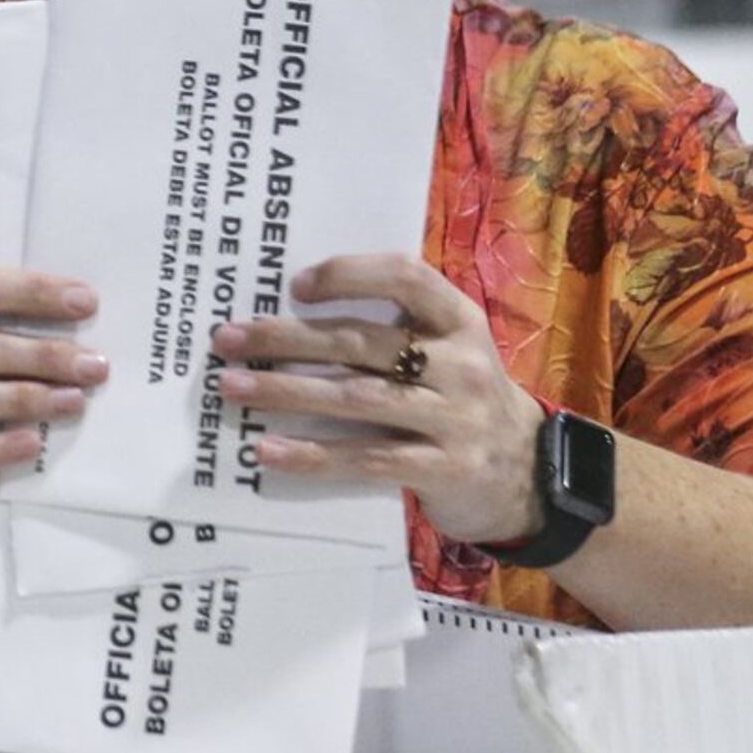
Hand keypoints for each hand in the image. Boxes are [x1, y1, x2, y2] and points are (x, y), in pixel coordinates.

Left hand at [214, 254, 547, 545]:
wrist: (527, 478)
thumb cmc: (461, 402)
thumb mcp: (446, 354)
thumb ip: (392, 332)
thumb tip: (288, 315)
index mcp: (459, 320)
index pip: (406, 276)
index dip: (348, 274)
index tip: (294, 285)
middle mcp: (462, 364)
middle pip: (362, 342)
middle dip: (287, 339)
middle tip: (225, 340)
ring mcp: (457, 418)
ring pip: (357, 398)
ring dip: (287, 391)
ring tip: (232, 387)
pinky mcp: (445, 469)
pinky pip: (367, 459)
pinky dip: (313, 454)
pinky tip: (267, 450)